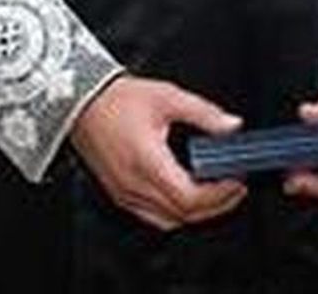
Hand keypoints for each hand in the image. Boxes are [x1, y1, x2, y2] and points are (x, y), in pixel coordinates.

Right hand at [70, 75, 246, 230]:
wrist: (80, 103)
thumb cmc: (118, 100)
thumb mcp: (168, 97)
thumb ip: (204, 113)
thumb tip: (232, 126)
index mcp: (147, 162)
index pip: (189, 197)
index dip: (219, 195)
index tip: (236, 181)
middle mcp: (133, 184)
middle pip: (182, 214)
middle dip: (215, 205)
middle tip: (235, 187)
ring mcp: (124, 193)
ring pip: (168, 220)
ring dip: (195, 212)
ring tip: (217, 192)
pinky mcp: (119, 194)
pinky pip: (152, 216)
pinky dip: (174, 212)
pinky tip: (187, 195)